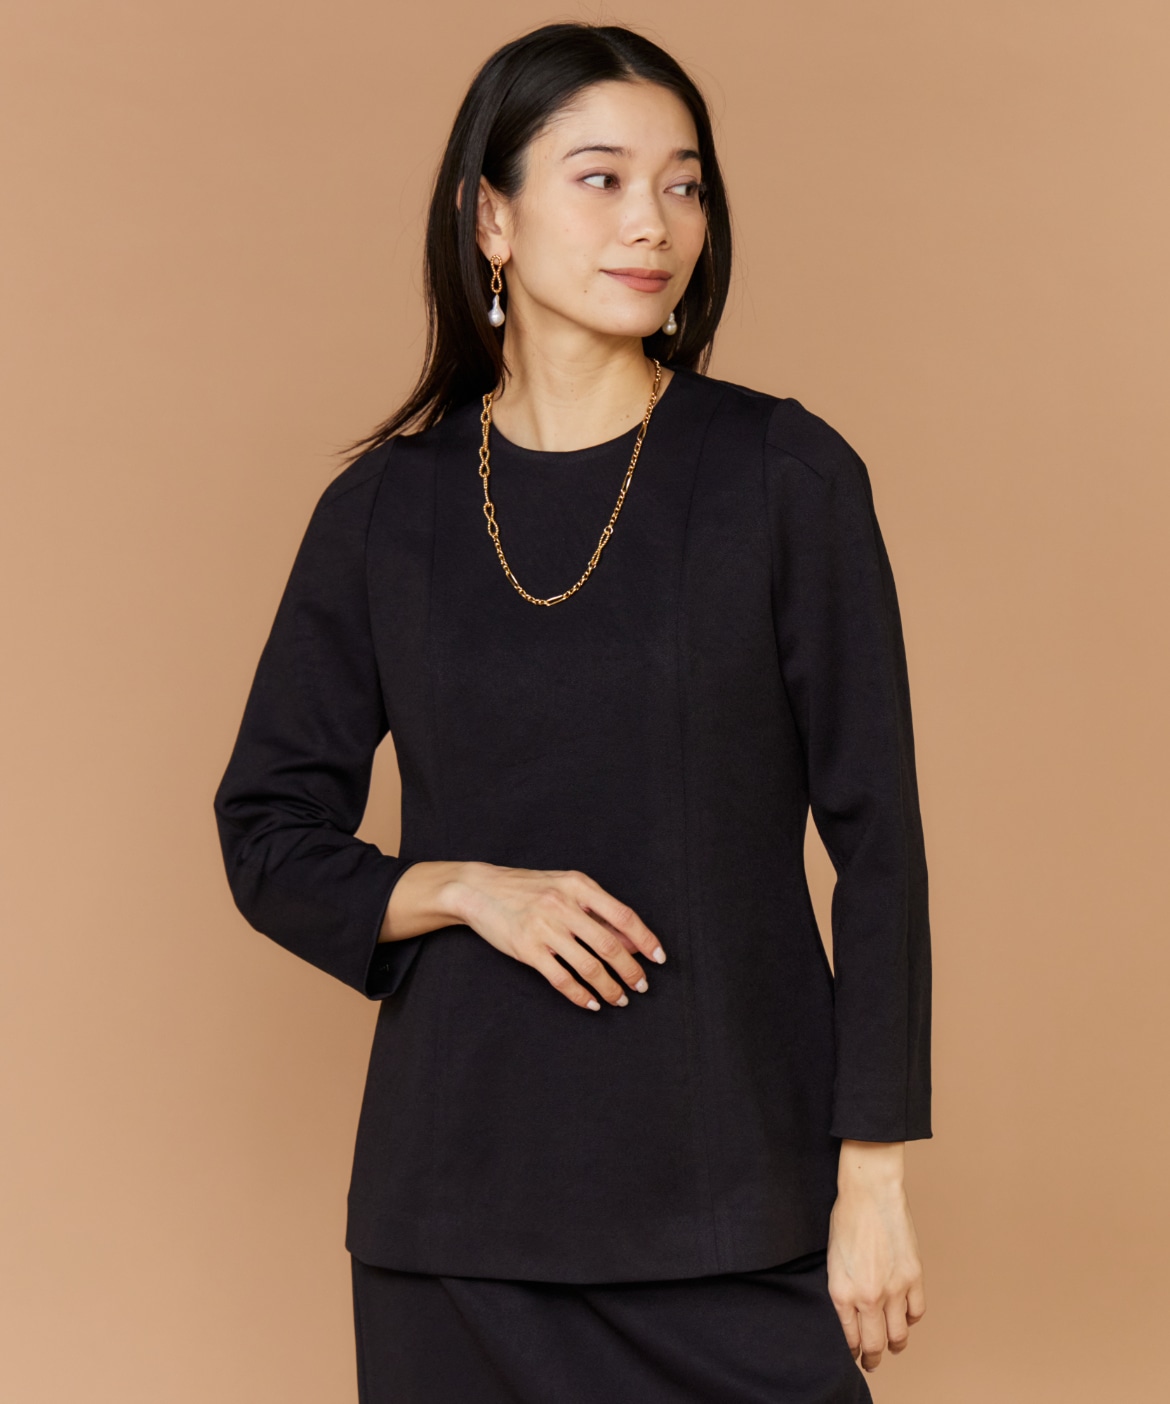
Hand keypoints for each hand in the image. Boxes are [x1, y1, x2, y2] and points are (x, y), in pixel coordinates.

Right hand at [451, 861, 666, 1009]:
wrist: (479, 889)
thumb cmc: (528, 888)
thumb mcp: (566, 888)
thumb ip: (599, 912)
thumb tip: (634, 940)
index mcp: (579, 885)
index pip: (623, 916)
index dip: (645, 940)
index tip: (659, 959)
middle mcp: (563, 905)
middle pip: (609, 946)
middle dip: (630, 971)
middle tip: (641, 986)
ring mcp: (544, 928)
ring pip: (588, 966)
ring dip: (609, 988)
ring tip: (619, 998)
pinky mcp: (527, 949)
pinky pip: (561, 979)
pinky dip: (581, 995)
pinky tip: (591, 1002)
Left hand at [827, 1141, 925, 1373]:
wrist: (870, 1192)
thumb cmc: (846, 1218)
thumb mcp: (832, 1259)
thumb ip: (843, 1289)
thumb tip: (850, 1312)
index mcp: (842, 1292)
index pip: (849, 1338)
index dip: (852, 1352)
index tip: (854, 1355)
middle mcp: (867, 1297)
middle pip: (874, 1344)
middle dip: (873, 1358)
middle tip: (872, 1362)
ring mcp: (894, 1289)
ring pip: (899, 1335)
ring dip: (895, 1345)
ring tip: (893, 1347)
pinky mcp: (913, 1277)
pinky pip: (916, 1312)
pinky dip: (911, 1319)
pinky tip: (906, 1318)